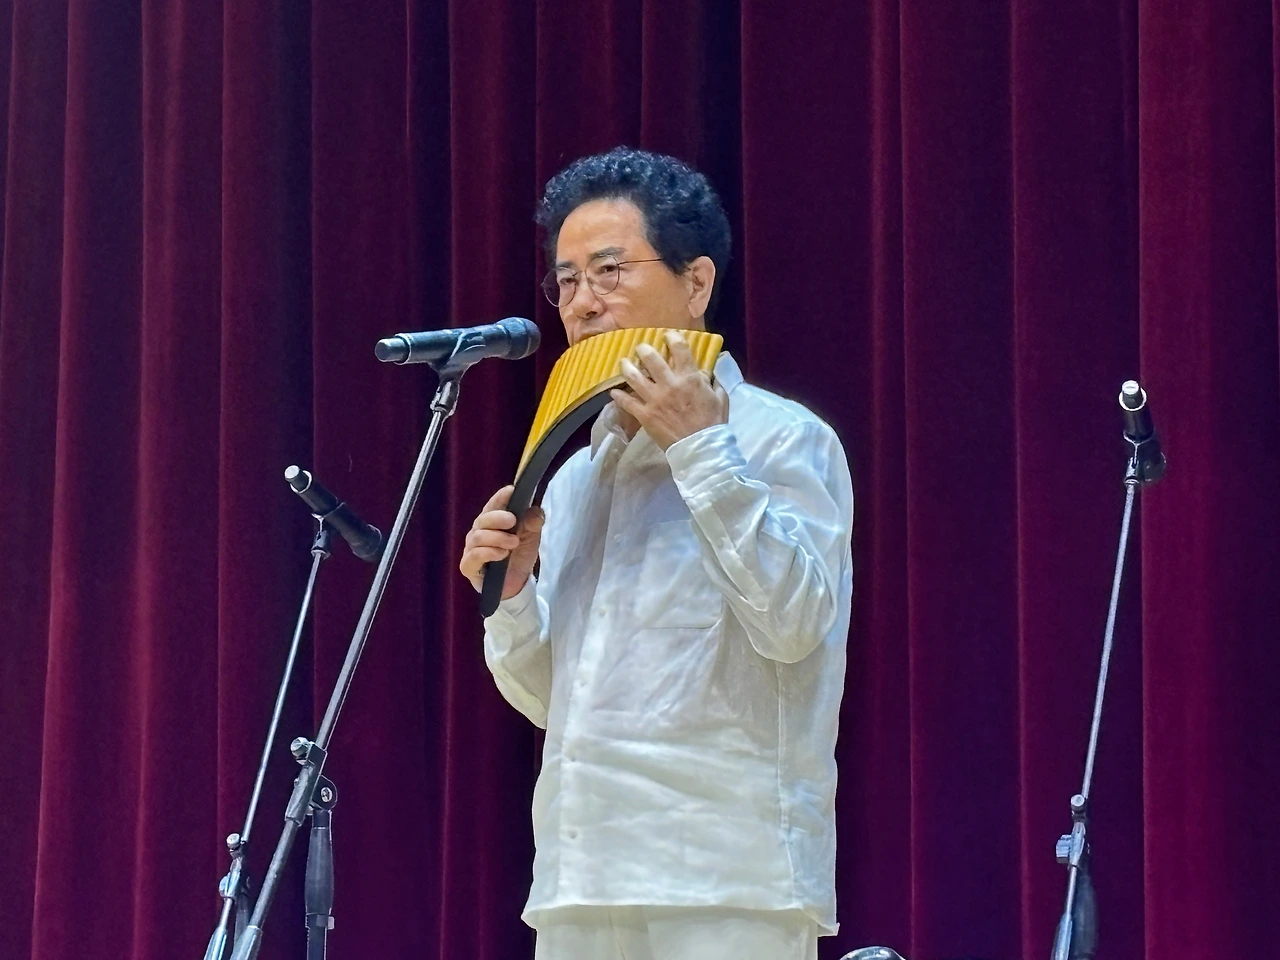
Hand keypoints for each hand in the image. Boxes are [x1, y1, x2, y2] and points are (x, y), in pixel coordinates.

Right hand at [459, 485, 543, 600]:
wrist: (516, 585)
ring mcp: (471, 548)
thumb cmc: (519, 555)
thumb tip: (535, 510)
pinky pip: (474, 555)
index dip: (500, 497)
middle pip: (483, 519)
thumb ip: (534, 522)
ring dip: (497, 537)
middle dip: (498, 517)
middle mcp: (478, 532)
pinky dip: (488, 552)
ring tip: (513, 543)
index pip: (493, 505)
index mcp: (492, 521)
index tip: (511, 490)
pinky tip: (502, 554)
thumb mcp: (532, 537)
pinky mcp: (468, 566)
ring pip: (478, 536)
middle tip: (513, 521)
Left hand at [609, 331, 728, 449]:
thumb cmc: (712, 423)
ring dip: (626, 367)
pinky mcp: (645, 415)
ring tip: (623, 363)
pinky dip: (618, 396)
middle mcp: (669, 384)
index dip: (672, 337)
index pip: (679, 348)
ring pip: (634, 377)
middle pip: (651, 358)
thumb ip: (712, 381)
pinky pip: (627, 402)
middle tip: (641, 349)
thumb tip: (708, 370)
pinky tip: (614, 392)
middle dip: (643, 349)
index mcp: (690, 378)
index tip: (667, 335)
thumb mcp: (719, 397)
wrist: (701, 448)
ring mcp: (654, 399)